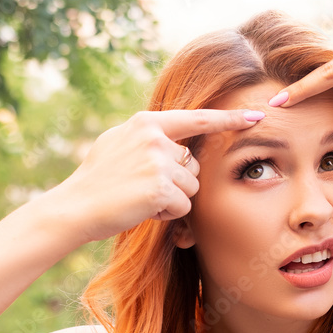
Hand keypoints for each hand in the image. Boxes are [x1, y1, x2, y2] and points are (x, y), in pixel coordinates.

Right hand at [53, 108, 263, 242]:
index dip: (230, 119)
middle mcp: (155, 138)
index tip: (257, 117)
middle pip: (194, 166)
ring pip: (191, 189)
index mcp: (147, 123)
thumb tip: (170, 133)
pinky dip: (166, 215)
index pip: (197, 118)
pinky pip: (183, 207)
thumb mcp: (117, 143)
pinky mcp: (160, 188)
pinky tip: (141, 210)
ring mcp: (158, 162)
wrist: (75, 207)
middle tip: (141, 189)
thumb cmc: (95, 180)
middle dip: (176, 183)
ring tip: (139, 199)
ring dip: (171, 201)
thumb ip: (147, 136)